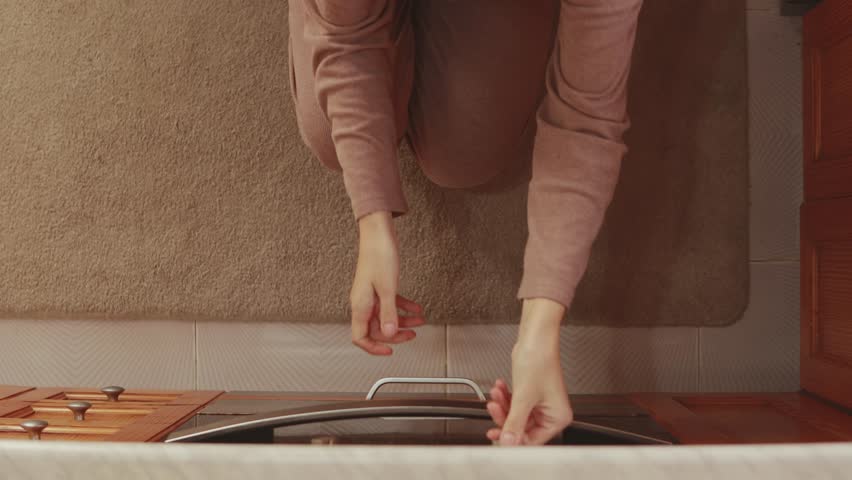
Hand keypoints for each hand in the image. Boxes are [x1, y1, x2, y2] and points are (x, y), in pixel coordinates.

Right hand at [350, 211, 424, 354]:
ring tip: (419, 320)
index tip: (390, 351)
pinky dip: (404, 307)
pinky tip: (416, 308)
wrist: (378, 233)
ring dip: (403, 321)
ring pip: (385, 317)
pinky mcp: (379, 287)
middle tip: (411, 335)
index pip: (360, 337)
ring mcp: (371, 295)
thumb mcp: (387, 288)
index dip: (373, 348)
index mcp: (360, 306)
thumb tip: (390, 334)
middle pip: (376, 329)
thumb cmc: (379, 255)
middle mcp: (363, 302)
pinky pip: (390, 303)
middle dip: (395, 334)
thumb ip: (389, 313)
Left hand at [486, 298, 573, 444]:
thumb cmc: (538, 360)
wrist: (534, 338)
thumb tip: (507, 443)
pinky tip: (500, 387)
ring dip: (503, 405)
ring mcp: (540, 404)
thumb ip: (514, 423)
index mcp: (557, 418)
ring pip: (515, 415)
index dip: (513, 439)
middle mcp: (551, 413)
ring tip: (495, 394)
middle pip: (522, 428)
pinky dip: (505, 397)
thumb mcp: (523, 397)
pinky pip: (514, 404)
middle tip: (493, 408)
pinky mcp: (530, 395)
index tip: (496, 435)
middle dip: (504, 416)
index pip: (533, 440)